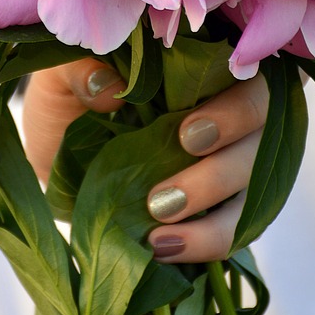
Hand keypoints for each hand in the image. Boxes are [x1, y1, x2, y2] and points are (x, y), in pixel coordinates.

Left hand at [23, 61, 268, 263]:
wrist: (53, 154)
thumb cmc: (68, 100)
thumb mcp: (60, 77)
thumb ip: (78, 69)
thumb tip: (109, 87)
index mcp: (202, 66)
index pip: (248, 79)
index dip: (234, 110)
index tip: (187, 135)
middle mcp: (229, 109)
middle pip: (261, 138)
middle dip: (221, 170)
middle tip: (165, 196)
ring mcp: (229, 160)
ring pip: (255, 187)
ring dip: (213, 215)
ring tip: (158, 231)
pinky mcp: (217, 206)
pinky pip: (234, 229)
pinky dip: (204, 242)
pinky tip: (161, 248)